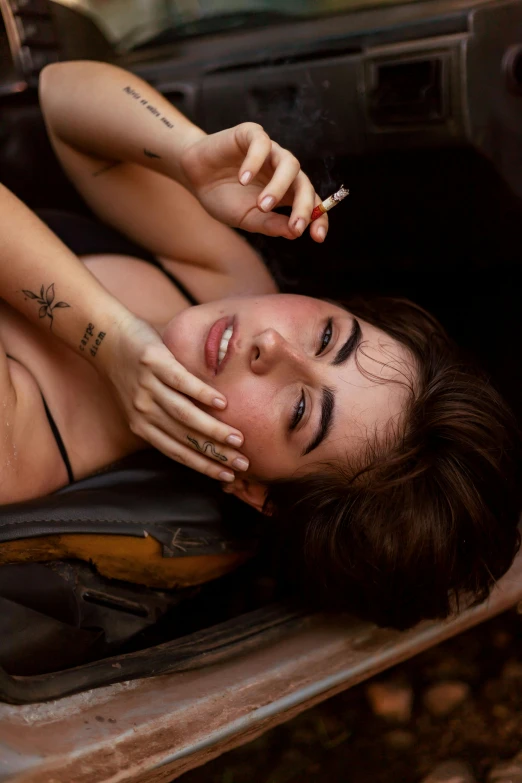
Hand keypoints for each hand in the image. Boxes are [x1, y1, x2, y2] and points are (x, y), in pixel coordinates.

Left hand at [99, 314, 247, 480]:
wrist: (106, 338)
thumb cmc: (129, 373)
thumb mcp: (141, 404)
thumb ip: (164, 421)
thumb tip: (200, 437)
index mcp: (142, 426)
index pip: (176, 452)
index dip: (203, 466)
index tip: (227, 476)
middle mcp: (144, 411)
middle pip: (184, 438)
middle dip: (215, 453)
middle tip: (241, 463)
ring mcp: (148, 388)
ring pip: (184, 414)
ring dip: (212, 429)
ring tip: (237, 438)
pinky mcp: (154, 363)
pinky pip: (181, 382)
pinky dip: (202, 394)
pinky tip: (222, 403)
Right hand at [180, 122, 328, 241]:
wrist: (194, 176)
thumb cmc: (223, 198)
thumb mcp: (246, 218)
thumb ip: (269, 224)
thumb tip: (294, 233)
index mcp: (286, 192)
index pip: (311, 203)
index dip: (319, 218)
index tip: (317, 237)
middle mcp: (283, 171)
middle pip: (305, 184)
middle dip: (304, 207)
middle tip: (295, 226)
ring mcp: (270, 151)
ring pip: (289, 164)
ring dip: (279, 187)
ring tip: (262, 206)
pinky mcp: (252, 134)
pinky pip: (262, 144)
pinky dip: (255, 161)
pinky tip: (243, 178)